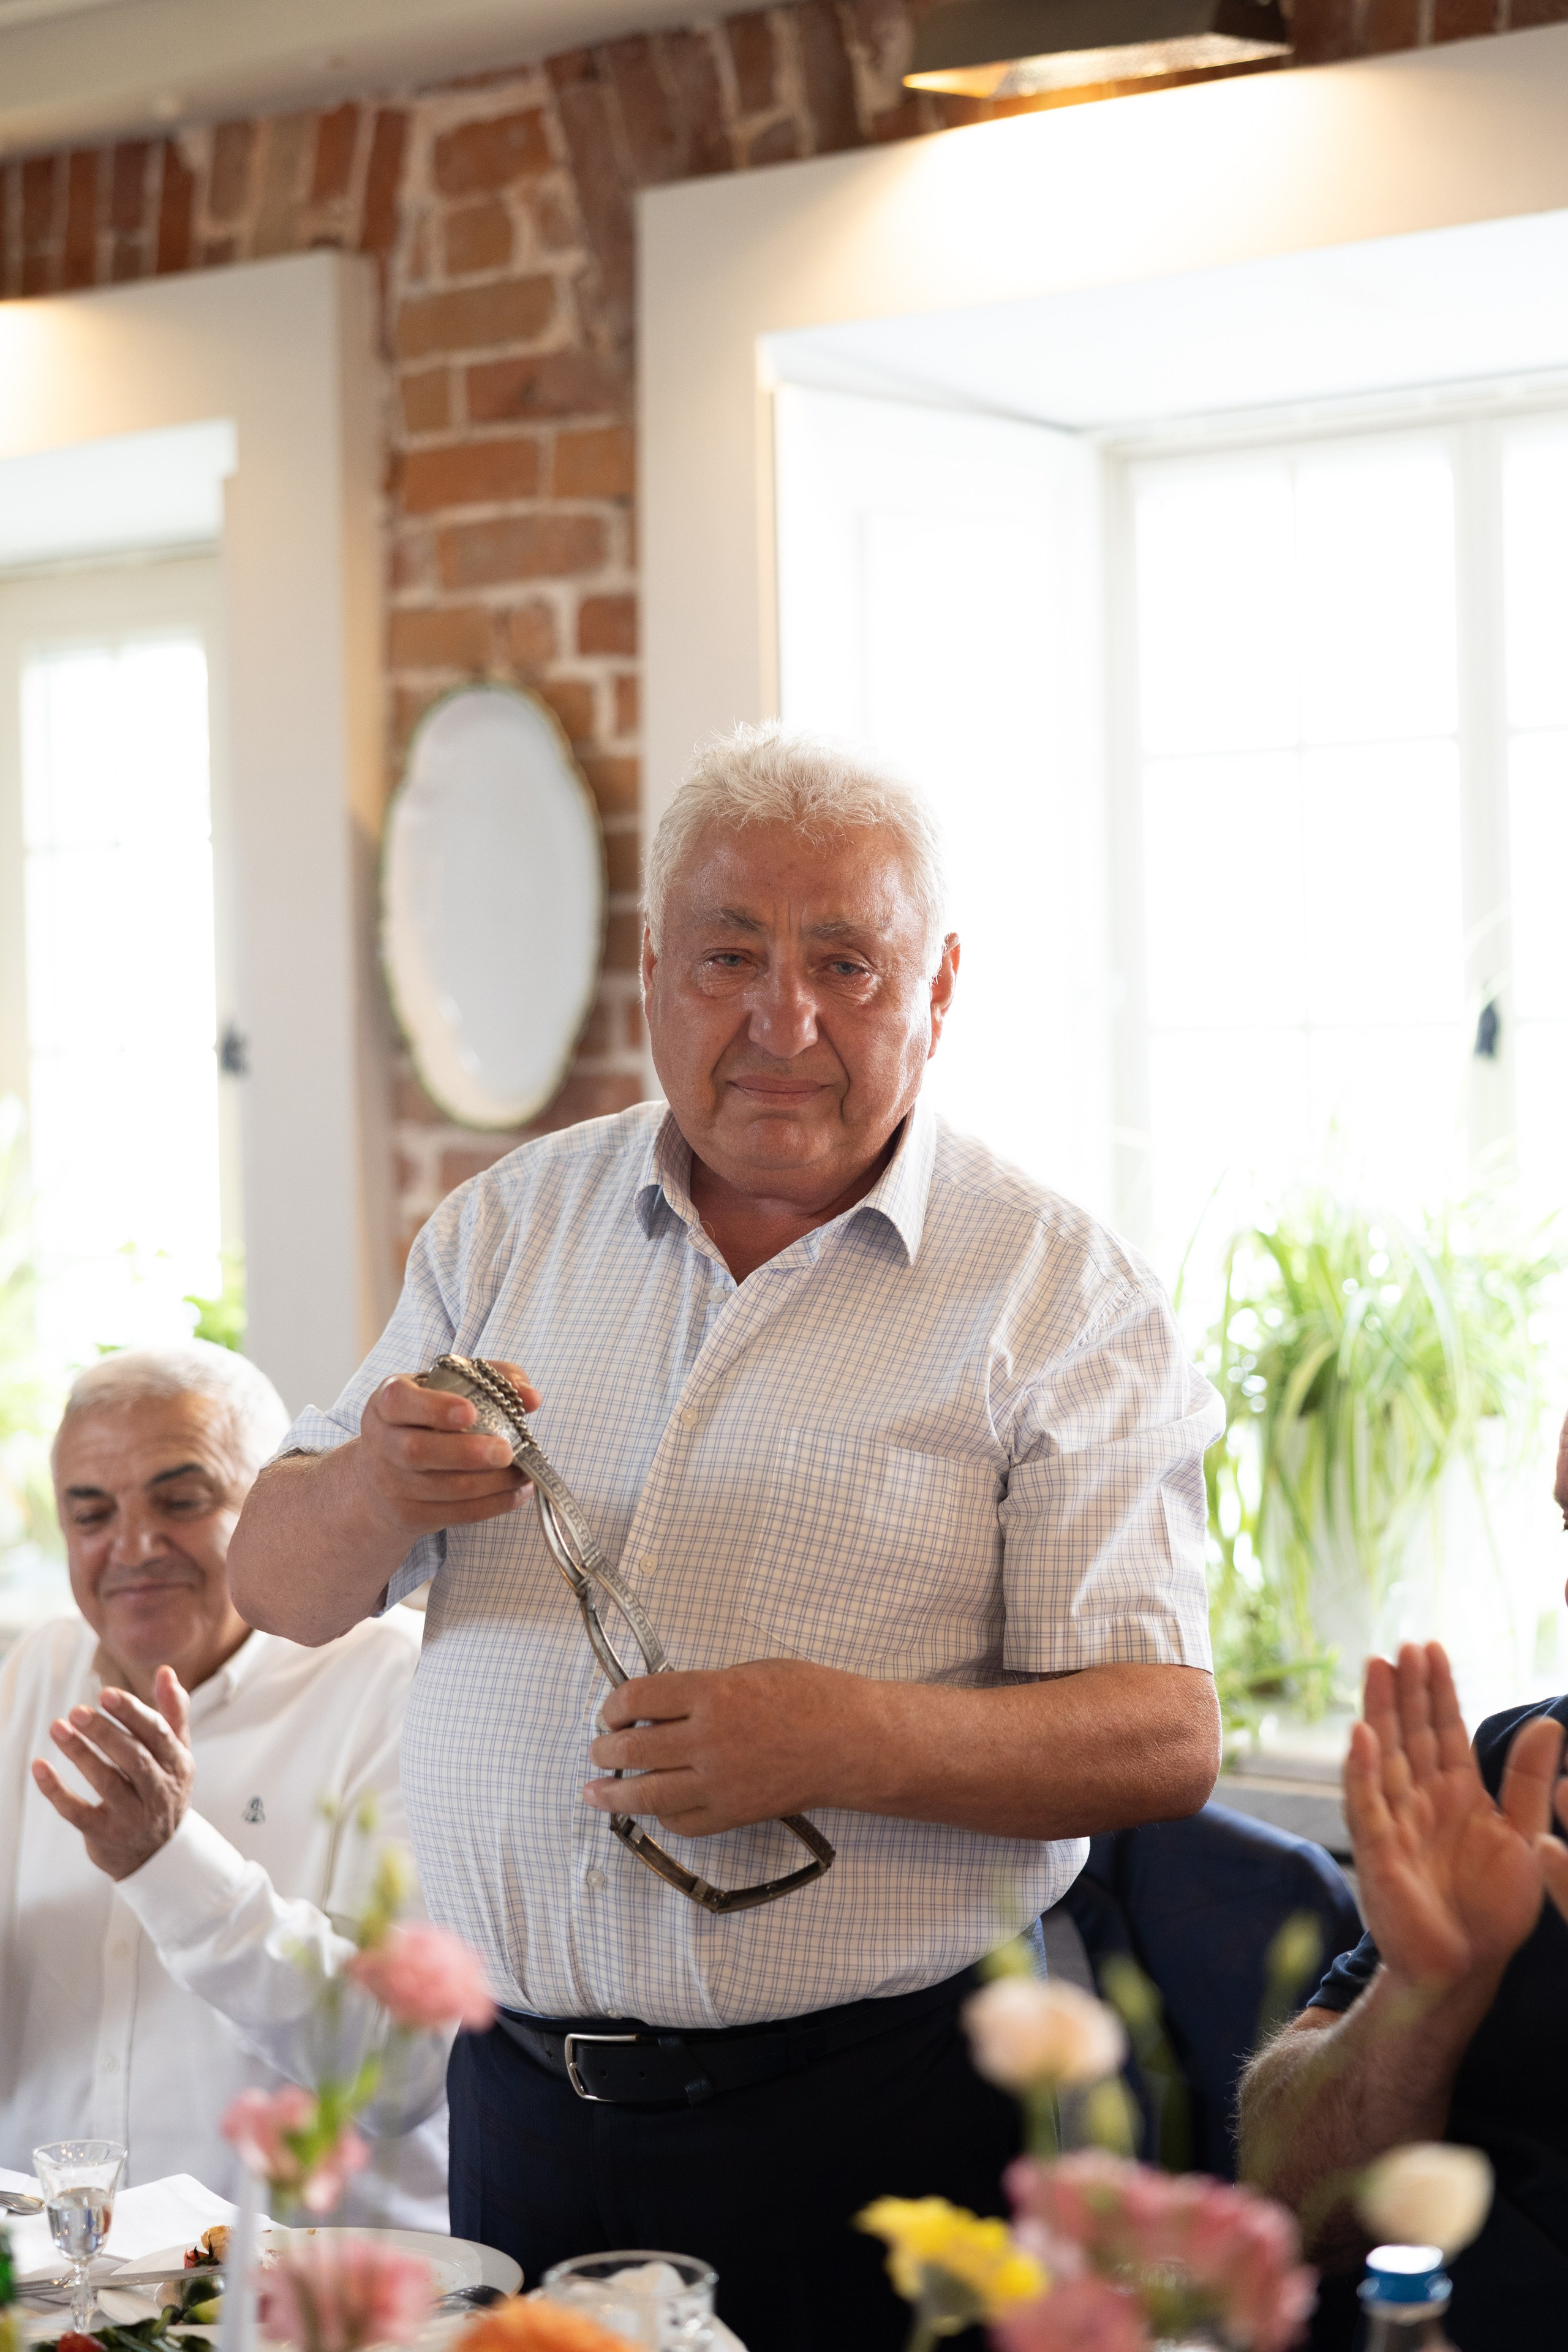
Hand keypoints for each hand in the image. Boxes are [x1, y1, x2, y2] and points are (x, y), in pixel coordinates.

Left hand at [32, 1665, 197, 1879]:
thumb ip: (172, 1713)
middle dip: (105, 1732)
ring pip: (106, 1782)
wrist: (158, 1854)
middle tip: (77, 1711)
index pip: (158, 1734)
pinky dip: (57, 1791)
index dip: (133, 1713)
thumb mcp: (175, 1754)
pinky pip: (78, 1812)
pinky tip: (40, 1767)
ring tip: (57, 1728)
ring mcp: (133, 1816)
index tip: (106, 1694)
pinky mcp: (105, 1835)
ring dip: (80, 1754)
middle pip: (133, 1758)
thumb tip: (166, 1671)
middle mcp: (159, 1791)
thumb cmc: (162, 1790)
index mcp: (178, 1764)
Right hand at [351, 1359, 539, 1539]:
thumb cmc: (427, 1418)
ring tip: (524, 1472)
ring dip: (490, 1483)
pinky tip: (517, 1492)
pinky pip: (454, 1513)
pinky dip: (492, 1504)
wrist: (383, 1473)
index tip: (470, 1412)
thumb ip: (492, 1379)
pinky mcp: (410, 1513)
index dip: (434, 1408)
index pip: (399, 1401)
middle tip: (506, 1451)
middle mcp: (382, 1442)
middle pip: (417, 1451)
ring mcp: (392, 1482)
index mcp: (388, 1402)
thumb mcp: (448, 1387)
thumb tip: (530, 1397)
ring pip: (441, 1487)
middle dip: (467, 1453)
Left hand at [584, 1658, 870, 1835]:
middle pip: (633, 1747)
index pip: (637, 1698)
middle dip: (605, 1749)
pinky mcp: (732, 1813)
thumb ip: (704, 1687)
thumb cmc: (812, 1698)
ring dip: (614, 1792)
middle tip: (598, 1749)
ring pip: (647, 1792)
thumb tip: (664, 1704)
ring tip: (595, 1791)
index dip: (613, 1706)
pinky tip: (654, 1807)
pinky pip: (682, 1820)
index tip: (609, 1711)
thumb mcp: (751, 1670)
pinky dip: (662, 1814)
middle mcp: (707, 1739)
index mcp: (712, 1692)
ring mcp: (718, 1781)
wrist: (852, 1742)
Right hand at [1348, 1642, 1561, 1998]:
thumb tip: (1551, 1723)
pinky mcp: (1380, 1853)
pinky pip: (1368, 1805)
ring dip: (1379, 1712)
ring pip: (1385, 1756)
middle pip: (1409, 1733)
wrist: (1467, 1967)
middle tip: (1400, 1646)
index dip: (1437, 1691)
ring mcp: (1397, 1822)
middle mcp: (1422, 1800)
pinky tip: (1361, 1735)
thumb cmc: (1492, 1907)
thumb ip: (1530, 1780)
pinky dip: (1362, 1770)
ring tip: (1377, 1667)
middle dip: (1405, 1690)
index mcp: (1456, 1793)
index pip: (1444, 1730)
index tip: (1430, 1648)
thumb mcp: (1523, 1835)